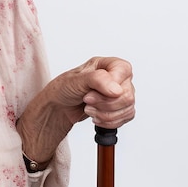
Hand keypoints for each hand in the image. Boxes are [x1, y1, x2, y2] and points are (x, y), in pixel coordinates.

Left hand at [16, 57, 134, 163]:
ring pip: (128, 108)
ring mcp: (120, 93)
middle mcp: (116, 77)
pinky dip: (109, 121)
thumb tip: (116, 89)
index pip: (123, 70)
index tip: (92, 92)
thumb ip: (97, 80)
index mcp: (106, 64)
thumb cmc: (64, 88)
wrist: (59, 107)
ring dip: (105, 114)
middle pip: (127, 94)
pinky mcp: (120, 108)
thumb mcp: (76, 80)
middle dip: (104, 103)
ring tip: (88, 109)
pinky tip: (96, 117)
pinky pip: (126, 118)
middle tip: (87, 101)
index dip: (112, 84)